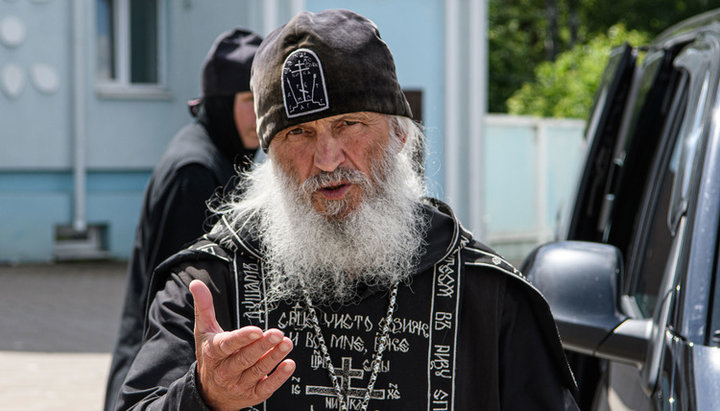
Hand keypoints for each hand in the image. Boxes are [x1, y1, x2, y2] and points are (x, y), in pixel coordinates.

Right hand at [189, 279, 295, 409]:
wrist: (209, 392)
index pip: (227, 345)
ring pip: (258, 371)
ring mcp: (239, 384)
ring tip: (287, 343)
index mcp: (213, 353)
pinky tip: (289, 365)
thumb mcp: (204, 331)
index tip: (257, 330)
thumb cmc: (209, 355)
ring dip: (273, 357)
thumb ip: (204, 307)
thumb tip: (196, 283)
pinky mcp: (252, 394)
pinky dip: (279, 377)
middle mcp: (225, 371)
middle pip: (245, 358)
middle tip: (278, 334)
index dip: (242, 338)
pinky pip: (267, 388)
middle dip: (262, 346)